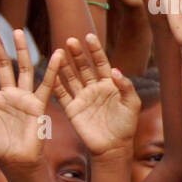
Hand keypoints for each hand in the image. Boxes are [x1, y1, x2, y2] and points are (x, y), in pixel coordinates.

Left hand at [0, 30, 60, 168]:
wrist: (16, 160)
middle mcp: (10, 95)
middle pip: (5, 66)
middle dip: (2, 48)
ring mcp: (25, 99)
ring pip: (24, 69)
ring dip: (22, 51)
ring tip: (19, 32)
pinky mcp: (38, 106)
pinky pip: (46, 85)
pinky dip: (53, 70)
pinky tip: (57, 55)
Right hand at [52, 34, 139, 158]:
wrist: (114, 146)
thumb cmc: (126, 125)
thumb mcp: (131, 104)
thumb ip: (126, 87)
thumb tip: (116, 70)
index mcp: (110, 84)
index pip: (101, 63)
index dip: (95, 50)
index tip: (89, 36)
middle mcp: (94, 88)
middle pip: (84, 67)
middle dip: (78, 54)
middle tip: (70, 41)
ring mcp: (82, 97)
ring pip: (71, 77)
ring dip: (65, 65)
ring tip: (59, 52)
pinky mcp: (72, 108)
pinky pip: (62, 94)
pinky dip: (56, 83)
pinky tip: (50, 72)